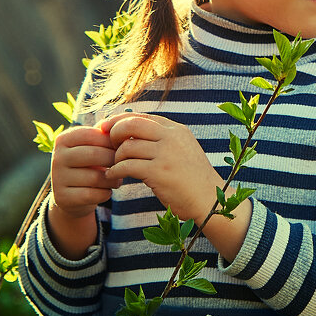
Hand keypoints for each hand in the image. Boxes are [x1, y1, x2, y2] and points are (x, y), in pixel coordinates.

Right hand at [49, 125, 120, 220]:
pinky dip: (105, 193)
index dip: (112, 142)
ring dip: (113, 179)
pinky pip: (92, 195)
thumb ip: (104, 134)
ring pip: (95, 177)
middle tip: (124, 165)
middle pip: (95, 155)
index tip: (122, 148)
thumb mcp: (94, 146)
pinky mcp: (62, 198)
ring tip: (117, 178)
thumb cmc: (90, 163)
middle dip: (115, 160)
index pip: (93, 134)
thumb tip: (117, 125)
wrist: (73, 194)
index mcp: (64, 139)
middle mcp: (57, 157)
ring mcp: (57, 178)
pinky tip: (107, 190)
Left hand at [101, 112, 221, 222]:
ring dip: (115, 157)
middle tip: (107, 146)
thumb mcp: (182, 149)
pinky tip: (114, 176)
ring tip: (115, 166)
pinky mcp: (158, 173)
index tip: (107, 128)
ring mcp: (165, 154)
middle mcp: (171, 137)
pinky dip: (115, 170)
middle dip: (114, 133)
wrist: (208, 199)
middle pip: (131, 124)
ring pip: (127, 146)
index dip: (120, 120)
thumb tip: (132, 131)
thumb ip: (162, 138)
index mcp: (176, 129)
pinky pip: (126, 166)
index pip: (141, 116)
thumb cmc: (192, 178)